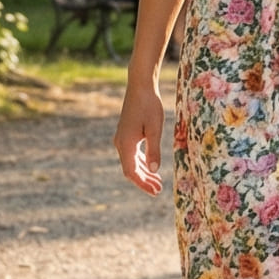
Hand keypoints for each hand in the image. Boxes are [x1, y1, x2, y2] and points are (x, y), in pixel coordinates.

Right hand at [115, 78, 165, 192]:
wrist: (140, 87)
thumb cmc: (149, 106)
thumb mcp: (155, 128)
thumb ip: (154, 150)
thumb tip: (154, 170)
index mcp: (126, 144)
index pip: (131, 172)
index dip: (143, 184)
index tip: (155, 192)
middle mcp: (120, 143)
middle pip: (130, 169)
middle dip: (144, 181)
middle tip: (158, 190)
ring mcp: (122, 139)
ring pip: (131, 162)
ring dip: (144, 173)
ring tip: (157, 182)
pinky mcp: (127, 134)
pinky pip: (132, 154)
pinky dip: (142, 162)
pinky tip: (151, 166)